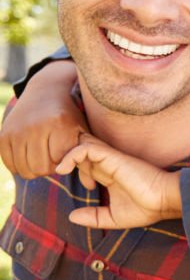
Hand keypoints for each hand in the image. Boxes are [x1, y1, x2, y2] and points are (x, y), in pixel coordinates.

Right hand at [0, 60, 85, 177]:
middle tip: (52, 158)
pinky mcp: (3, 134)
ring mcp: (17, 130)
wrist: (46, 92)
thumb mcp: (83, 133)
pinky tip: (28, 154)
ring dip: (33, 168)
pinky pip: (9, 164)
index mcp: (60, 126)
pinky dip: (19, 164)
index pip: (59, 163)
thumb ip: (88, 160)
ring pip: (24, 169)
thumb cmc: (70, 118)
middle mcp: (36, 127)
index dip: (63, 163)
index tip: (65, 154)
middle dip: (48, 168)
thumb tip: (91, 187)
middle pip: (40, 169)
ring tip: (42, 156)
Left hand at [55, 134, 182, 228]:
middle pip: (83, 151)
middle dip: (69, 159)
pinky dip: (71, 155)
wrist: (165, 201)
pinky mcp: (112, 157)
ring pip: (82, 145)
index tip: (87, 188)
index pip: (88, 163)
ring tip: (60, 169)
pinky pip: (85, 149)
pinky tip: (64, 168)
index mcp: (111, 175)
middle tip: (64, 173)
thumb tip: (71, 216)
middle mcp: (109, 164)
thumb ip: (94, 217)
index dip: (79, 171)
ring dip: (67, 154)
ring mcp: (110, 159)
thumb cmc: (146, 209)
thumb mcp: (113, 217)